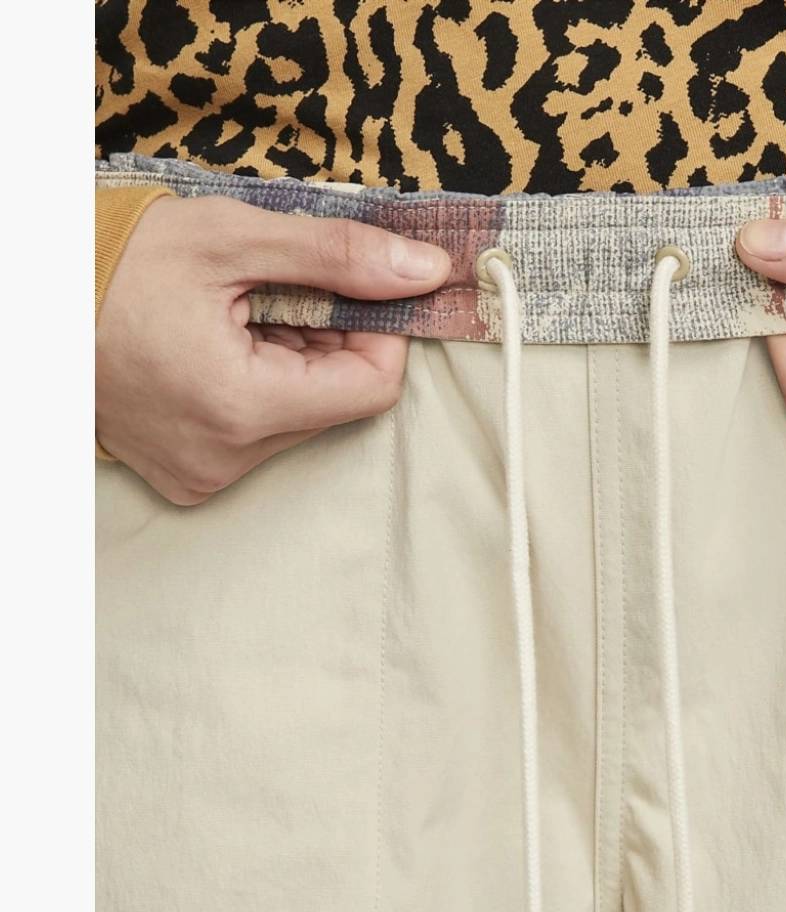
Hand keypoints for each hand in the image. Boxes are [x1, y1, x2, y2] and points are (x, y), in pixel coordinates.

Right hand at [96, 194, 450, 503]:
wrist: (29, 305)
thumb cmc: (110, 262)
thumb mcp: (230, 238)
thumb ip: (338, 256)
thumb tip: (423, 269)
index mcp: (241, 406)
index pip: (372, 387)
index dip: (380, 332)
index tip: (359, 289)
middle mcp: (227, 459)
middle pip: (335, 403)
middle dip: (327, 341)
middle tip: (277, 292)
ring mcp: (204, 474)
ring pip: (299, 418)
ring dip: (291, 362)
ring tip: (235, 318)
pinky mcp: (188, 476)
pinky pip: (258, 434)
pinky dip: (257, 386)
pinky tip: (215, 348)